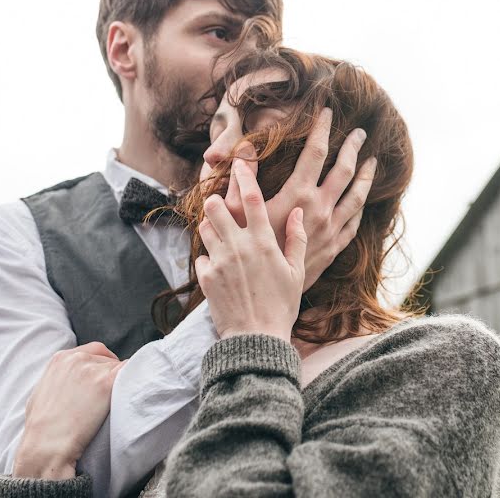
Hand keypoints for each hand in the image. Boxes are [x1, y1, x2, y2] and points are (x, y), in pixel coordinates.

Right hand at [12, 342, 125, 479]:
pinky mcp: (106, 382)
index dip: (104, 363)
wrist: (46, 446)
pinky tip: (135, 392)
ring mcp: (92, 370)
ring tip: (118, 401)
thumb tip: (72, 382)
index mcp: (61, 359)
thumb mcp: (43, 392)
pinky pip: (131, 372)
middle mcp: (77, 359)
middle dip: (112, 374)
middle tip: (113, 394)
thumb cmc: (42, 427)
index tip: (108, 376)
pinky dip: (136, 380)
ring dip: (122, 382)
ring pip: (120, 368)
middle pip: (108, 359)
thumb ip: (60, 378)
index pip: (95, 351)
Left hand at [198, 158, 307, 341]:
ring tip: (221, 235)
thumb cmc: (282, 306)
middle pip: (216, 205)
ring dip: (211, 226)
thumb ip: (296, 239)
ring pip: (204, 226)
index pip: (251, 198)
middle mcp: (239, 246)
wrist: (257, 338)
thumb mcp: (296, 272)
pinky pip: (202, 255)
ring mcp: (220, 261)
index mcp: (264, 241)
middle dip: (216, 200)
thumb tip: (297, 213)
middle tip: (223, 205)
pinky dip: (209, 257)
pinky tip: (219, 267)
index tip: (239, 161)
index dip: (243, 176)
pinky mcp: (206, 277)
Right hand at [223, 107, 375, 291]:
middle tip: (361, 133)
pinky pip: (354, 223)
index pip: (315, 152)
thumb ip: (242, 180)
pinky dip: (360, 207)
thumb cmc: (246, 251)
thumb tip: (245, 150)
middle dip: (353, 147)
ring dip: (366, 175)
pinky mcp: (335, 248)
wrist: (266, 292)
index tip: (328, 111)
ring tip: (373, 162)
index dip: (322, 128)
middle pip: (344, 169)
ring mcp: (331, 229)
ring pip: (357, 196)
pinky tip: (362, 201)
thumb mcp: (237, 213)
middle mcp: (320, 209)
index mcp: (298, 194)